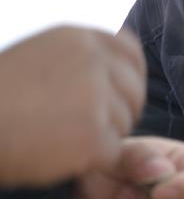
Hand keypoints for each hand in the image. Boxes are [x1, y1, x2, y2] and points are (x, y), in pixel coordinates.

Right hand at [0, 26, 145, 186]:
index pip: (130, 52)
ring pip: (124, 123)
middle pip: (134, 90)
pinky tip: (59, 157)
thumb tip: (122, 72)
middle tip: (85, 128)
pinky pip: (113, 153)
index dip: (129, 77)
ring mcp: (94, 96)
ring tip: (58, 140)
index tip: (119, 95)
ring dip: (102, 137)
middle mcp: (91, 59)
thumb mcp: (35, 57)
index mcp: (76, 36)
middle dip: (118, 111)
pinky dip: (92, 161)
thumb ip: (76, 60)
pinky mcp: (92, 135)